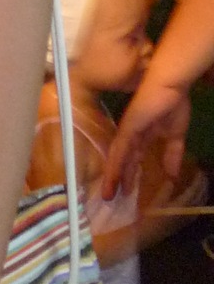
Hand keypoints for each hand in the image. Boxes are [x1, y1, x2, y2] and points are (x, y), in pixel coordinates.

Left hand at [103, 73, 189, 198]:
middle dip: (117, 180)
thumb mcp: (175, 134)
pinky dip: (116, 165)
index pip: (132, 159)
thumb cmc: (171, 103)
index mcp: (142, 135)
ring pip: (117, 158)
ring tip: (108, 195)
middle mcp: (130, 134)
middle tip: (111, 198)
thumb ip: (172, 153)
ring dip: (112, 177)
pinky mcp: (128, 128)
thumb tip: (173, 175)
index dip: (129, 174)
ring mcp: (127, 131)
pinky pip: (119, 150)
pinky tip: (113, 178)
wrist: (169, 85)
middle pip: (121, 161)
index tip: (127, 191)